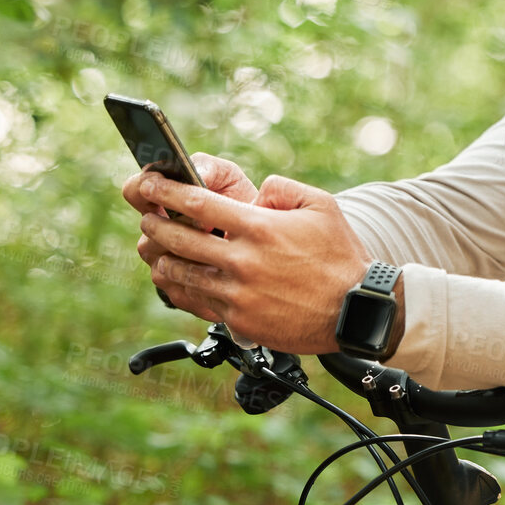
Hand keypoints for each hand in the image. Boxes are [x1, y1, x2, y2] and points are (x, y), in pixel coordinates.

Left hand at [136, 172, 374, 354]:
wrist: (355, 309)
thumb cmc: (341, 257)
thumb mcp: (321, 206)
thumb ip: (283, 188)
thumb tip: (257, 191)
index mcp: (259, 227)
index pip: (197, 203)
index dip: (165, 191)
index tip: (149, 183)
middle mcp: (243, 260)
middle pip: (178, 238)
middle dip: (155, 224)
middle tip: (148, 217)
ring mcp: (238, 293)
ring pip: (181, 273)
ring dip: (163, 258)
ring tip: (158, 250)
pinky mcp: (239, 320)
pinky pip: (198, 302)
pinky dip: (182, 289)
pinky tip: (178, 281)